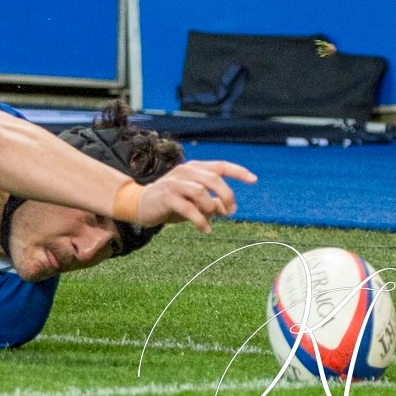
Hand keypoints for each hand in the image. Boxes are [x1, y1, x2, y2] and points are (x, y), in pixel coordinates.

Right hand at [134, 160, 256, 232]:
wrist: (141, 205)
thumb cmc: (173, 202)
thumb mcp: (195, 202)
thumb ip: (212, 202)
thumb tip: (226, 209)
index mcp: (194, 168)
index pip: (220, 166)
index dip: (238, 172)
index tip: (254, 180)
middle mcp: (185, 171)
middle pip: (213, 179)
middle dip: (227, 196)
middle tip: (231, 211)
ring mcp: (174, 183)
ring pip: (201, 192)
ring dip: (210, 208)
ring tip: (210, 219)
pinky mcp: (166, 196)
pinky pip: (188, 208)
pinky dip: (200, 220)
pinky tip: (205, 229)